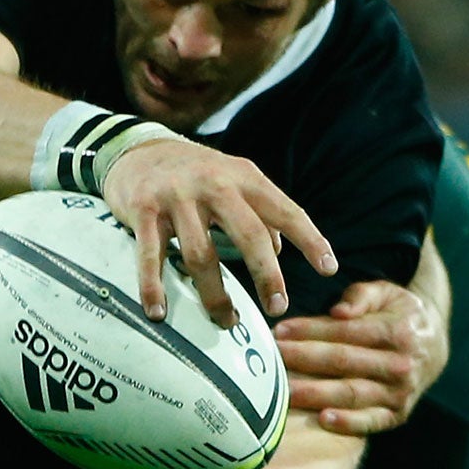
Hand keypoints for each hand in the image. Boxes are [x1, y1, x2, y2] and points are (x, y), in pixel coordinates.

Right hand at [100, 138, 337, 325]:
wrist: (139, 148)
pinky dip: (153, 287)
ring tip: (226, 320)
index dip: (310, 240)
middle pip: (249, 235)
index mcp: (245, 178)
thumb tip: (280, 251)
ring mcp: (177, 197)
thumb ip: (260, 214)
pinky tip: (159, 312)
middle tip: (278, 308)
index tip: (329, 269)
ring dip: (215, 295)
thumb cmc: (198, 175)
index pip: (286, 210)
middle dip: (267, 276)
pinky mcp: (143, 209)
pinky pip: (150, 255)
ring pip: (201, 254)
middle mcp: (215, 184)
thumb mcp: (235, 182)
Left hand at [273, 279, 444, 434]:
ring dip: (315, 393)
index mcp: (398, 331)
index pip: (345, 332)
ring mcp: (400, 393)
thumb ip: (361, 296)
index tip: (279, 332)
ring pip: (352, 392)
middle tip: (272, 360)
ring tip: (283, 392)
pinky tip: (322, 419)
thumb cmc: (399, 316)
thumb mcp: (387, 293)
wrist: (433, 348)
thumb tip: (338, 312)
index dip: (309, 331)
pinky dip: (348, 423)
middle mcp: (401, 364)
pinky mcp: (397, 415)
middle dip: (303, 360)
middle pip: (343, 362)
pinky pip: (371, 421)